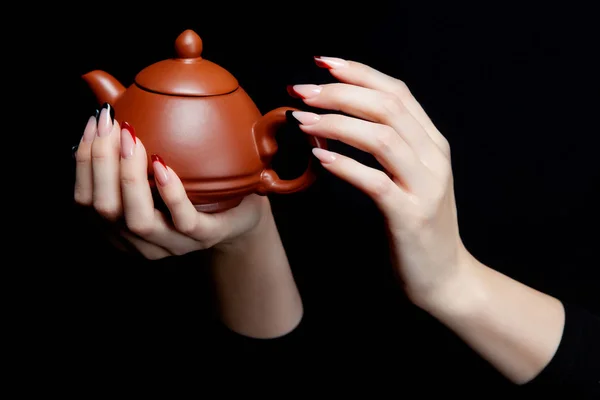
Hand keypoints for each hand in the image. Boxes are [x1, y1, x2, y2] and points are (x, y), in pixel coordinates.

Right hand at [73, 104, 266, 259]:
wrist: (241, 214)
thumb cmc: (193, 189)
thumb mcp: (157, 168)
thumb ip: (130, 147)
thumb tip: (105, 105)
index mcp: (119, 227)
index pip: (86, 199)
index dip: (83, 160)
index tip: (95, 122)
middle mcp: (139, 240)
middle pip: (104, 208)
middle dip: (101, 162)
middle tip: (113, 124)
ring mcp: (172, 243)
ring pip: (138, 219)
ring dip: (129, 175)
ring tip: (132, 139)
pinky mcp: (204, 236)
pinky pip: (183, 220)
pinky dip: (170, 192)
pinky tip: (162, 164)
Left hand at [288, 57, 472, 306]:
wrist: (446, 278)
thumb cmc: (418, 224)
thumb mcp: (411, 176)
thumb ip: (388, 145)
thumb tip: (336, 117)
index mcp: (432, 143)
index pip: (397, 91)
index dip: (359, 72)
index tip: (322, 63)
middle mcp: (433, 158)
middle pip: (387, 107)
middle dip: (339, 92)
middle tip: (301, 89)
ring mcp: (425, 186)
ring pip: (382, 137)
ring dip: (336, 123)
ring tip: (302, 119)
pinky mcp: (410, 216)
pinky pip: (375, 182)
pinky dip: (345, 165)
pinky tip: (319, 157)